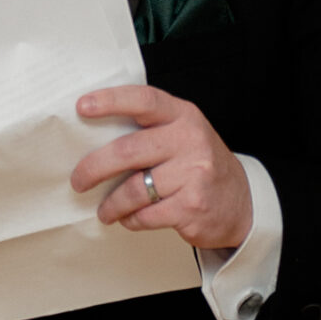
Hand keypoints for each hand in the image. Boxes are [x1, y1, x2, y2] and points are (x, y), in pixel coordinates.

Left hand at [72, 86, 252, 251]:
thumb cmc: (199, 165)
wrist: (242, 202)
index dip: (110, 101)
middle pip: (128, 151)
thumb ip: (150, 129)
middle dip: (94, 168)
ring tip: (104, 210)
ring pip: (134, 189)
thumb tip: (92, 136)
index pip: (144, 100)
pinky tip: (129, 218)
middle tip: (79, 180)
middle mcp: (190, 141)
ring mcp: (193, 174)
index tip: (82, 107)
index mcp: (183, 116)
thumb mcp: (183, 134)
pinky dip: (131, 219)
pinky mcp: (192, 206)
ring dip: (111, 204)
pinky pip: (146, 215)